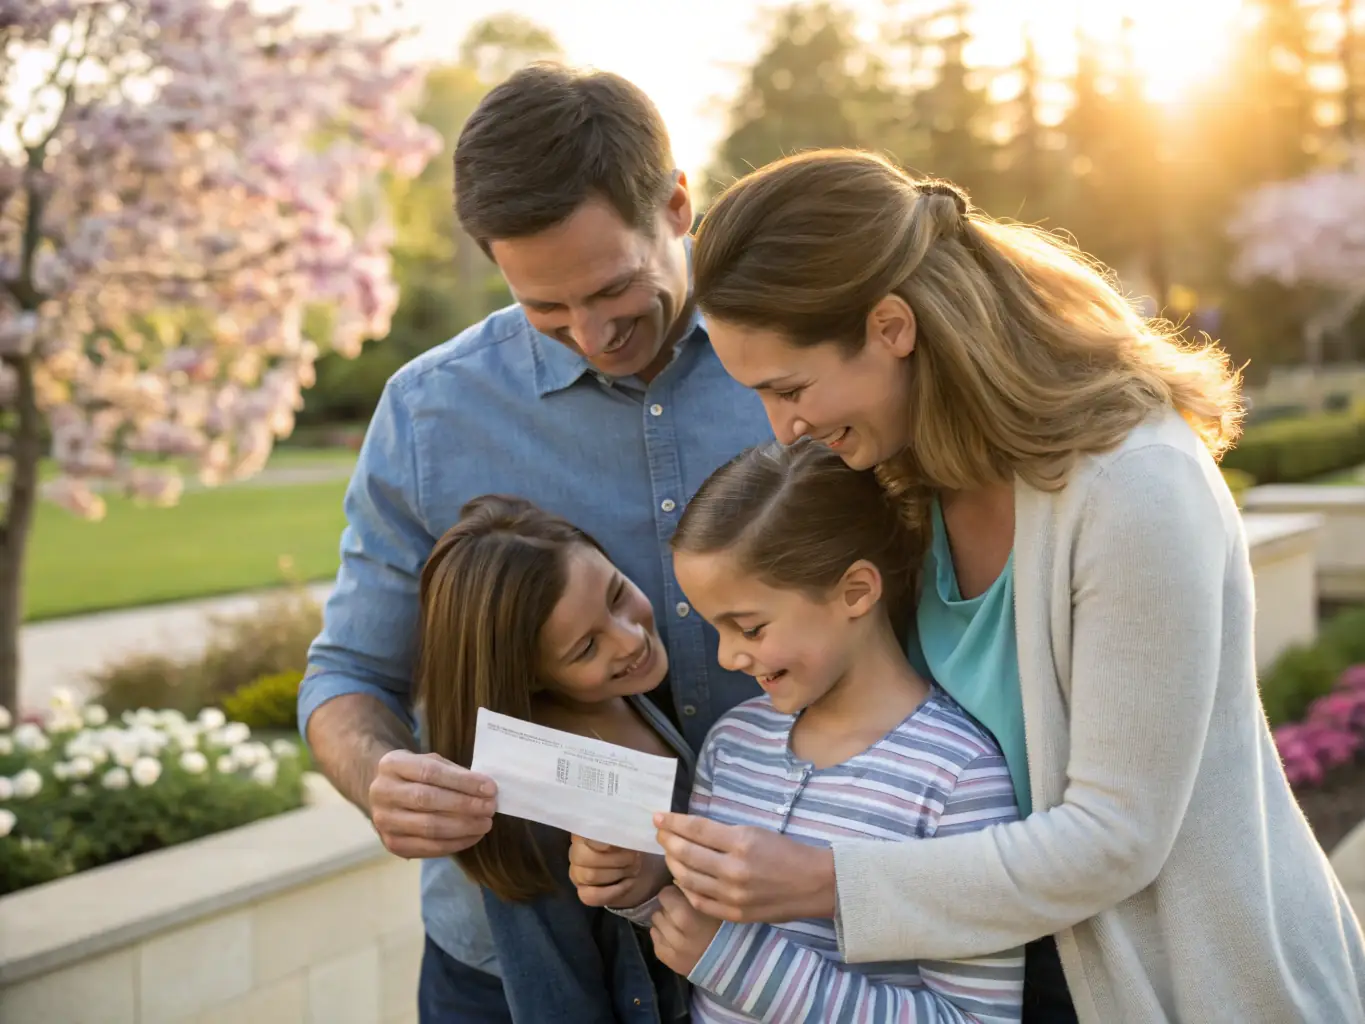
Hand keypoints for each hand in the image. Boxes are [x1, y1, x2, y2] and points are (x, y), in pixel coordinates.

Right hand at [368, 749, 495, 858]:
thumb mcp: (430, 762)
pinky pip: (428, 848)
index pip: (431, 772)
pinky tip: (473, 836)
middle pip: (428, 800)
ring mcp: (384, 821)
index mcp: (392, 765)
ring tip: (485, 823)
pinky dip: (455, 843)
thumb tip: (485, 790)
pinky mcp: (392, 844)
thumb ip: (453, 773)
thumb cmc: (416, 775)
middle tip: (490, 807)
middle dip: (465, 805)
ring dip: (463, 827)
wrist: (385, 793)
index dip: (463, 781)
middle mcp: (382, 793)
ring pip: (428, 827)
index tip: (490, 788)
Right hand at [569, 836, 670, 906]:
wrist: (638, 866)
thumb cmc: (632, 844)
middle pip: (586, 857)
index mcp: (586, 830)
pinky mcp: (583, 891)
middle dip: (616, 859)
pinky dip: (613, 892)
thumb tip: (632, 827)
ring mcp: (577, 872)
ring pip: (590, 876)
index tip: (618, 844)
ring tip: (634, 868)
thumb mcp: (631, 832)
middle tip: (635, 857)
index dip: (600, 840)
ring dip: (618, 873)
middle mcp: (576, 850)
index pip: (585, 833)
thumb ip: (626, 829)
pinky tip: (626, 884)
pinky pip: (591, 896)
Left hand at [650, 885, 721, 975]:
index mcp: (689, 915)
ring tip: (678, 925)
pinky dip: (663, 937)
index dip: (672, 893)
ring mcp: (673, 949)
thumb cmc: (724, 926)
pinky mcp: (670, 961)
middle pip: (659, 910)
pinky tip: (676, 938)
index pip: (665, 895)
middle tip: (680, 912)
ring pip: (656, 925)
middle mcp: (678, 933)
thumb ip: (695, 893)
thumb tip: (677, 881)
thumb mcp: (713, 903)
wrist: (733, 959)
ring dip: (664, 923)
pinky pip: (656, 942)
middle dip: (668, 909)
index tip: (681, 897)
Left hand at [654, 812, 836, 922]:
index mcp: (741, 842)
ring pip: (687, 878)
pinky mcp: (734, 914)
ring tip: (668, 854)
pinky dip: (685, 888)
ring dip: (672, 864)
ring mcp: (732, 895)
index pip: (696, 829)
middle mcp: (734, 869)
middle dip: (667, 841)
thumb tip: (689, 829)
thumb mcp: (754, 832)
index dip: (673, 822)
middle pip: (686, 853)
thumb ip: (721, 834)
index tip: (658, 817)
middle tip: (660, 833)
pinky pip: (698, 900)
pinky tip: (681, 878)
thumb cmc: (785, 852)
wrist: (813, 883)